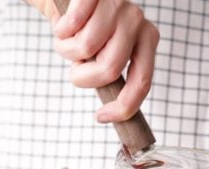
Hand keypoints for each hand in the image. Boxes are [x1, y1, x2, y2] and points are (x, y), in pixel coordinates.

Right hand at [29, 0, 159, 122]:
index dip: (122, 107)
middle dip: (84, 77)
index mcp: (147, 39)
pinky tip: (65, 21)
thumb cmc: (85, 28)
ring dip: (67, 50)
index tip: (101, 117)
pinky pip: (71, 25)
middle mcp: (137, 20)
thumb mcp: (105, 52)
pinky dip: (60, 30)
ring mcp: (117, 4)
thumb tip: (111, 112)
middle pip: (110, 69)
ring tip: (69, 38)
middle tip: (76, 68)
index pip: (142, 82)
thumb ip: (111, 74)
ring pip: (85, 48)